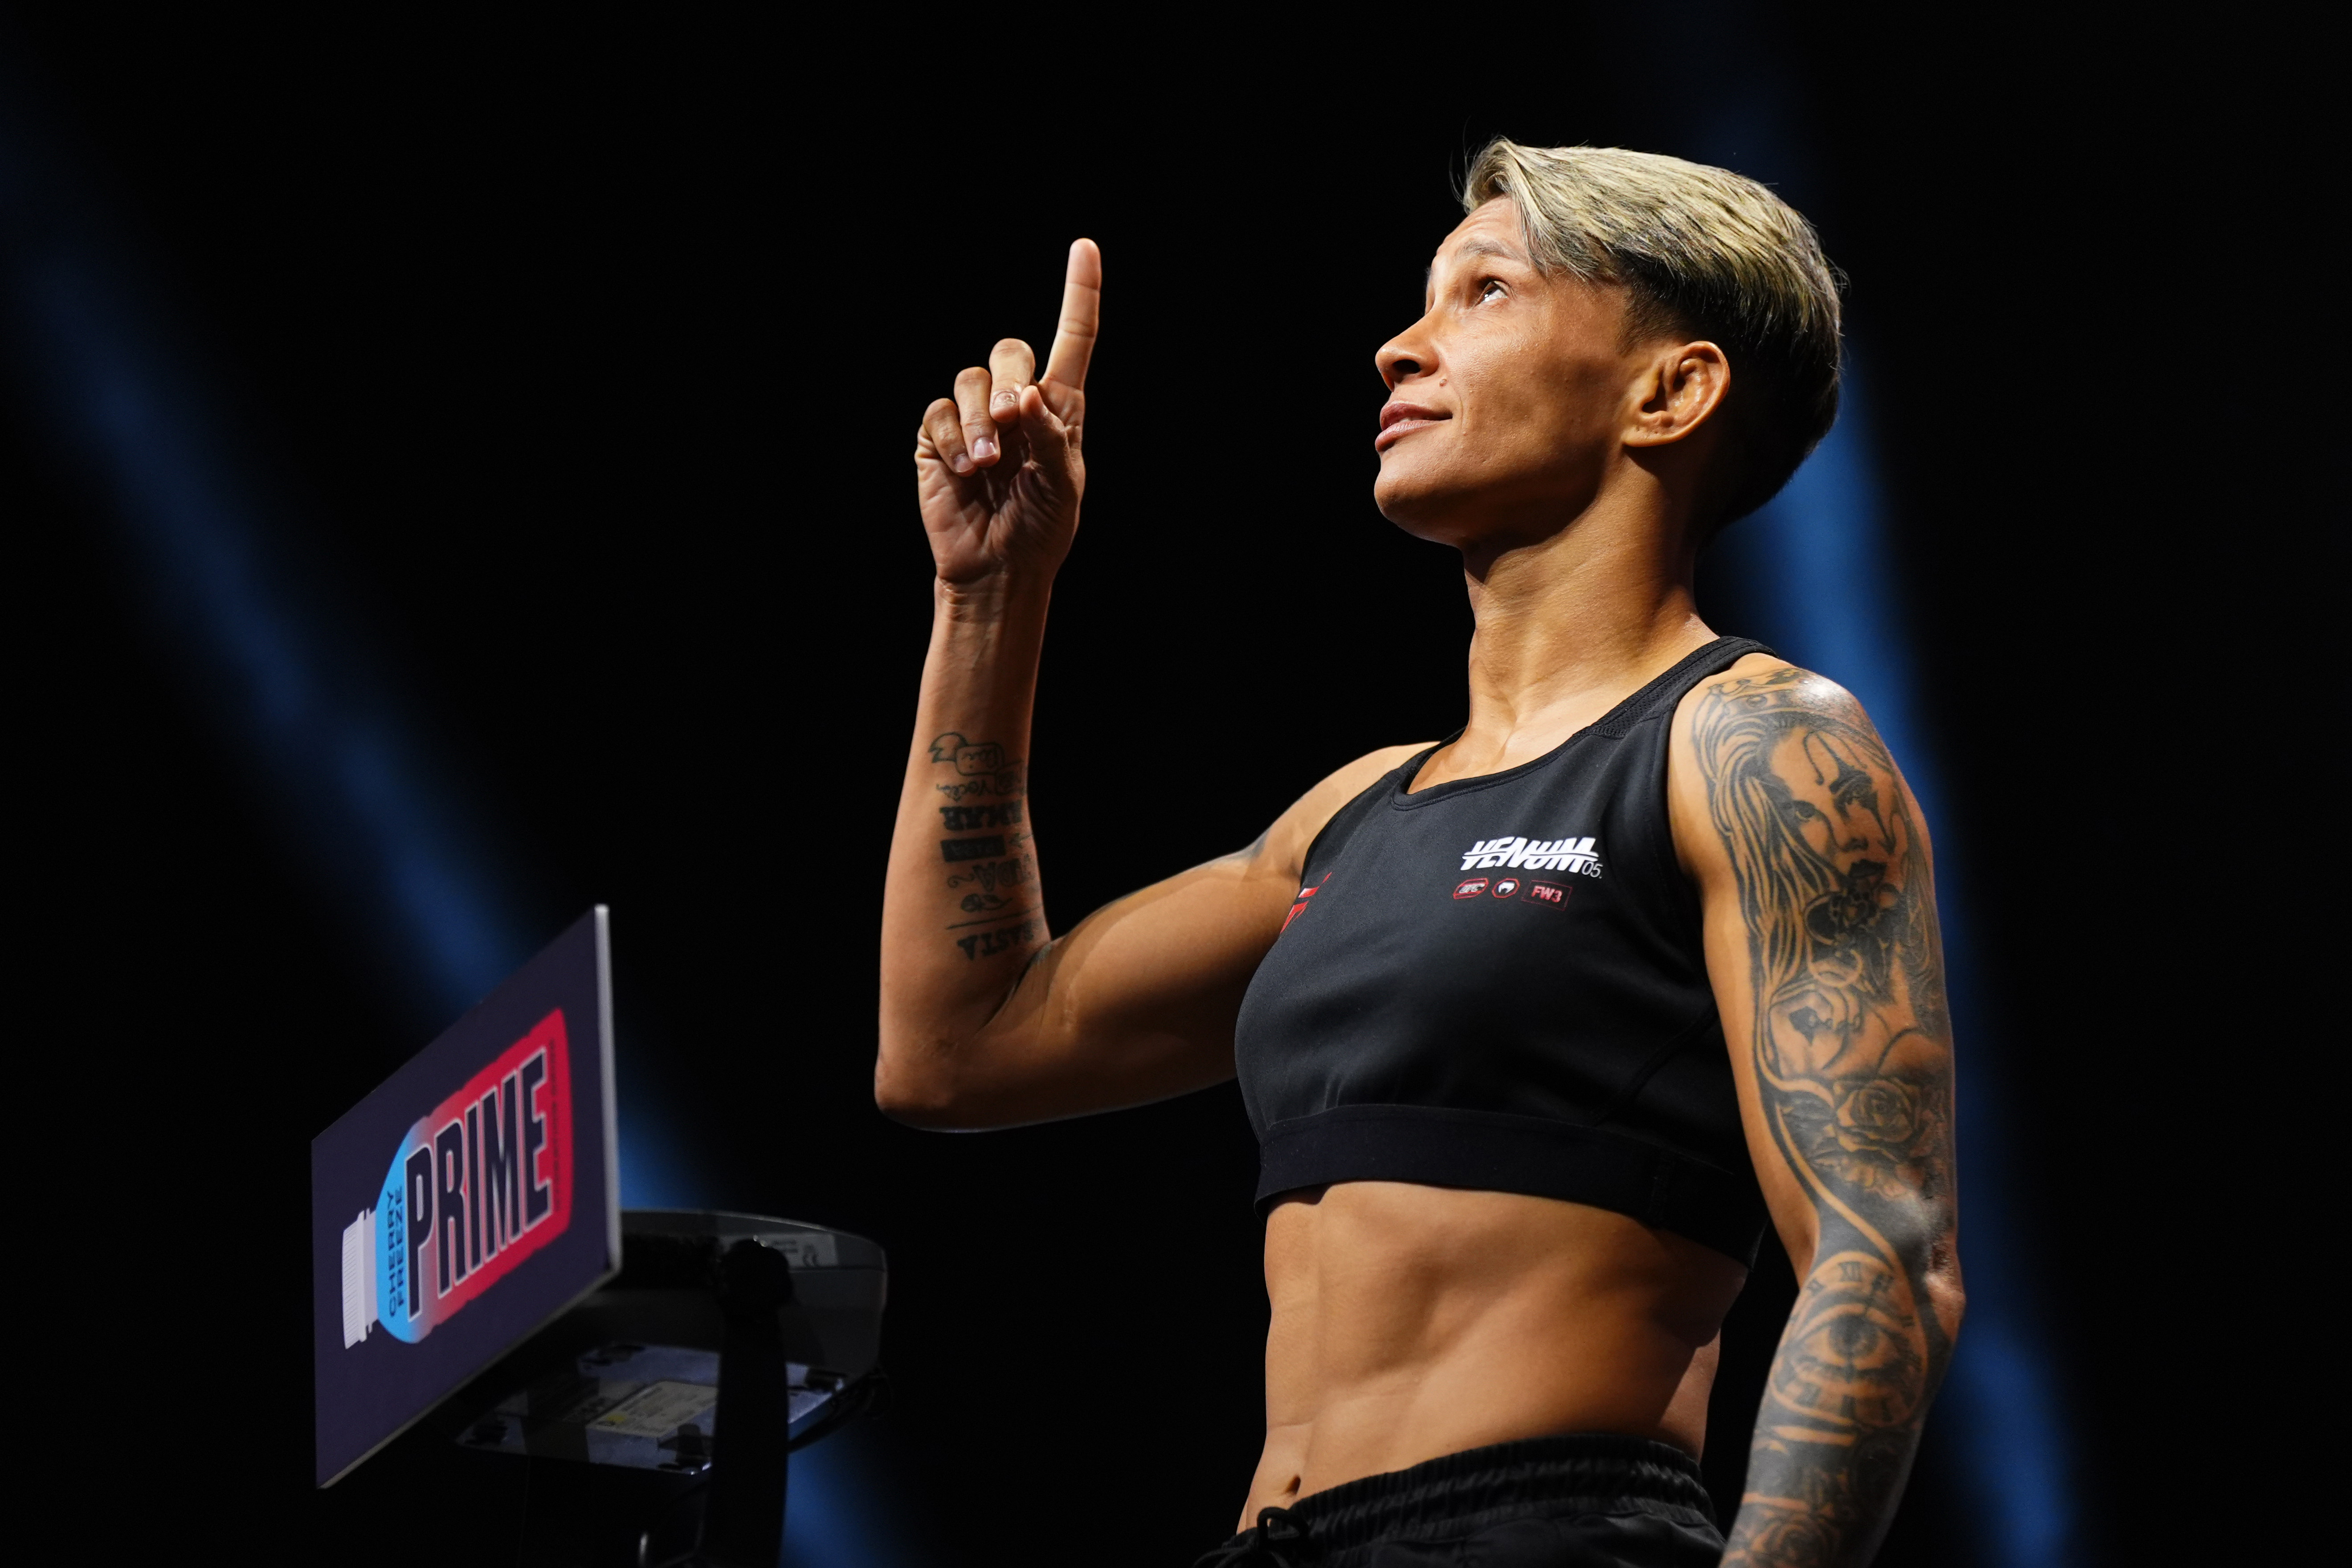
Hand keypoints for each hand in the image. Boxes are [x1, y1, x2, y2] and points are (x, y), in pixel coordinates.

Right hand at [914, 239, 1099, 587]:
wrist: (997, 569)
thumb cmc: (1041, 529)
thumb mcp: (1062, 487)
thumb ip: (1051, 438)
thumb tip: (1025, 396)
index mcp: (1059, 407)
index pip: (1073, 339)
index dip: (1078, 293)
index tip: (1084, 247)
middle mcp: (1016, 403)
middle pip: (1010, 350)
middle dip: (1010, 378)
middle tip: (1014, 419)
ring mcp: (974, 418)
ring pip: (969, 379)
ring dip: (977, 419)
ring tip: (986, 464)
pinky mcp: (937, 437)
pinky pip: (937, 412)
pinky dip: (950, 439)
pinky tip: (963, 470)